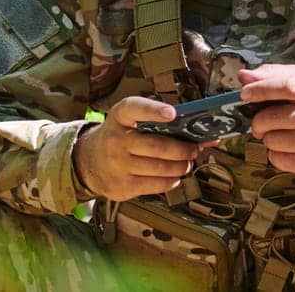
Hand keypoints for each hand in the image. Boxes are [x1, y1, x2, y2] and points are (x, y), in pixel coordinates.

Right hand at [73, 95, 203, 201]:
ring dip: (181, 167)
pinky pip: (154, 185)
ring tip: (187, 163)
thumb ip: (162, 121)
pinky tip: (174, 176)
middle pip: (157, 146)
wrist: (87, 161)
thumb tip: (207, 136)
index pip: (135, 108)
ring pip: (160, 168)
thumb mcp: (131, 119)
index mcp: (120, 116)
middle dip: (183, 149)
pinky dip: (171, 181)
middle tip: (194, 149)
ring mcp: (117, 166)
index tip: (172, 113)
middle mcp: (116, 140)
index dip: (154, 111)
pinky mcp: (121, 187)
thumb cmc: (121, 135)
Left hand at [240, 64, 294, 178]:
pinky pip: (276, 159)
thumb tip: (244, 76)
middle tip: (266, 121)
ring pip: (270, 141)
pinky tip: (293, 148)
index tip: (244, 94)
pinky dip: (277, 154)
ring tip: (286, 134)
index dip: (261, 89)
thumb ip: (277, 76)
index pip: (287, 86)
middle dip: (258, 121)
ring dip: (270, 138)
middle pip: (268, 118)